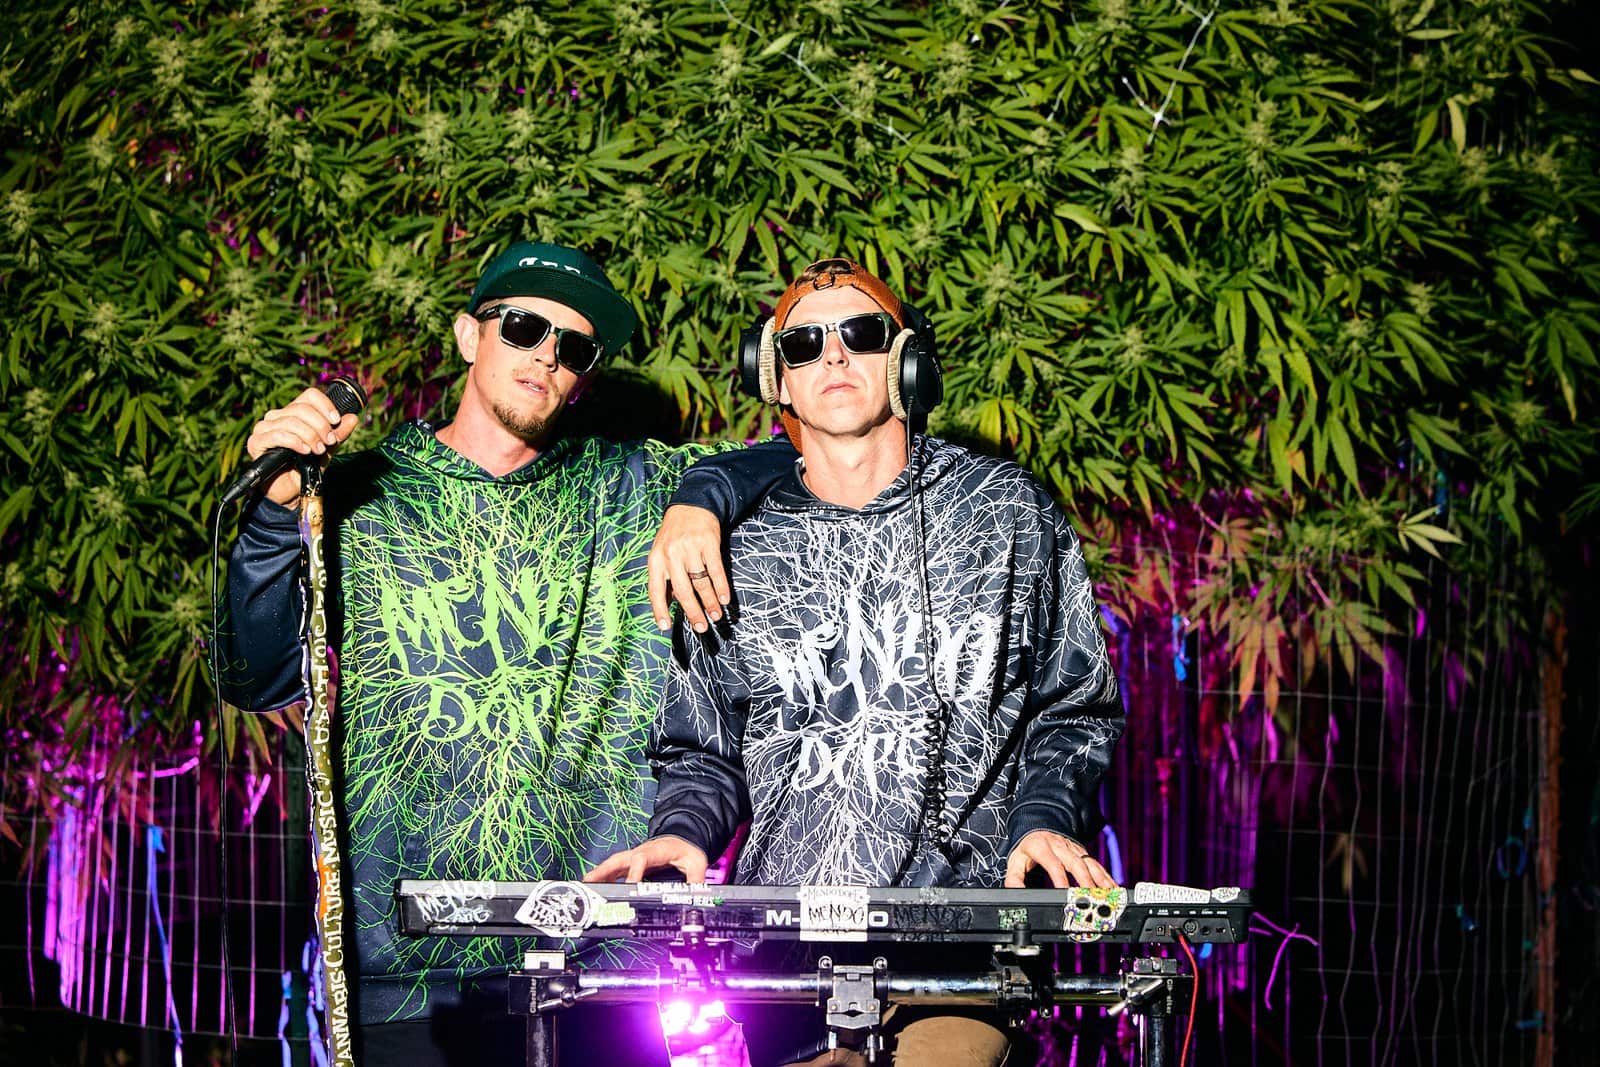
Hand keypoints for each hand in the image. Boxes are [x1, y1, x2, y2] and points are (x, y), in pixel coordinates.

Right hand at [244, 386, 360, 506]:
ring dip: (310, 435)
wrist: (291, 491)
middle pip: (301, 408)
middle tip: (329, 442)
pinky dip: (295, 442)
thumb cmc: (306, 467)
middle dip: (320, 425)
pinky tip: (305, 451)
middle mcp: (277, 416)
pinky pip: (278, 435)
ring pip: (291, 421)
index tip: (336, 420)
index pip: (309, 395)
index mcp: (293, 412)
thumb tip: (353, 417)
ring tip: (319, 450)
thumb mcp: (327, 449)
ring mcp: (264, 428)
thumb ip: (338, 434)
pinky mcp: (256, 442)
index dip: (325, 405)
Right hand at [584, 836, 709, 883]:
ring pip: (613, 863)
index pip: (641, 859)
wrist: (683, 837)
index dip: (633, 872)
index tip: (629, 886)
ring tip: (584, 886)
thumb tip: (697, 897)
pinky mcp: (632, 862)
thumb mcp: (697, 861)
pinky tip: (593, 885)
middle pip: (619, 859)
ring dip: (598, 873)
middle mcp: (642, 852)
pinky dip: (603, 875)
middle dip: (603, 870)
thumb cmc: (687, 849)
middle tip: (589, 882)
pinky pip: (615, 868)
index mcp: (657, 850)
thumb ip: (696, 879)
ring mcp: (635, 856)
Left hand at [647, 505, 729, 632]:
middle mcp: (671, 555)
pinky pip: (716, 571)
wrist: (691, 506)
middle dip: (693, 612)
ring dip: (710, 602)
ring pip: (701, 583)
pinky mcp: (709, 543)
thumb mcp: (661, 552)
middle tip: (701, 627)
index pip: (655, 590)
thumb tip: (670, 603)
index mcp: (656, 559)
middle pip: (683, 591)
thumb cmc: (674, 534)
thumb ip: (665, 576)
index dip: (659, 610)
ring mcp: (690, 549)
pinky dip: (721, 587)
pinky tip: (724, 598)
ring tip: (716, 615)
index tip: (665, 626)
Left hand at [1004, 830, 1116, 888]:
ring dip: (1100, 880)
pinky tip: (1113, 888)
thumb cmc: (1027, 846)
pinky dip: (1106, 877)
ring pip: (1089, 864)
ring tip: (1109, 895)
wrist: (1037, 823)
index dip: (1060, 879)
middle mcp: (1060, 847)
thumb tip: (1016, 895)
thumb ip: (1014, 879)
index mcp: (1042, 847)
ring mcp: (1073, 848)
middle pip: (1076, 864)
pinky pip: (1096, 864)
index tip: (1065, 893)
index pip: (1053, 864)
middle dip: (1085, 881)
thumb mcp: (1015, 860)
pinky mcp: (1082, 852)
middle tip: (1092, 898)